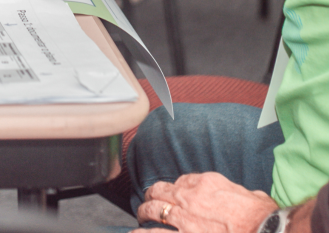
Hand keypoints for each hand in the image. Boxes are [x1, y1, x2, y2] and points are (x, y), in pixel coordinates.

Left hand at [134, 172, 278, 232]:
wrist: (266, 232)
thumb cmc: (264, 218)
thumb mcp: (252, 197)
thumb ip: (237, 193)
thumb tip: (241, 197)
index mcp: (207, 183)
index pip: (182, 181)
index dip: (177, 189)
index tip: (176, 196)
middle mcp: (190, 197)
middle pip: (160, 191)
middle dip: (153, 197)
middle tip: (151, 203)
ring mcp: (183, 218)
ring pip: (152, 210)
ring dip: (144, 213)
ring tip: (141, 217)